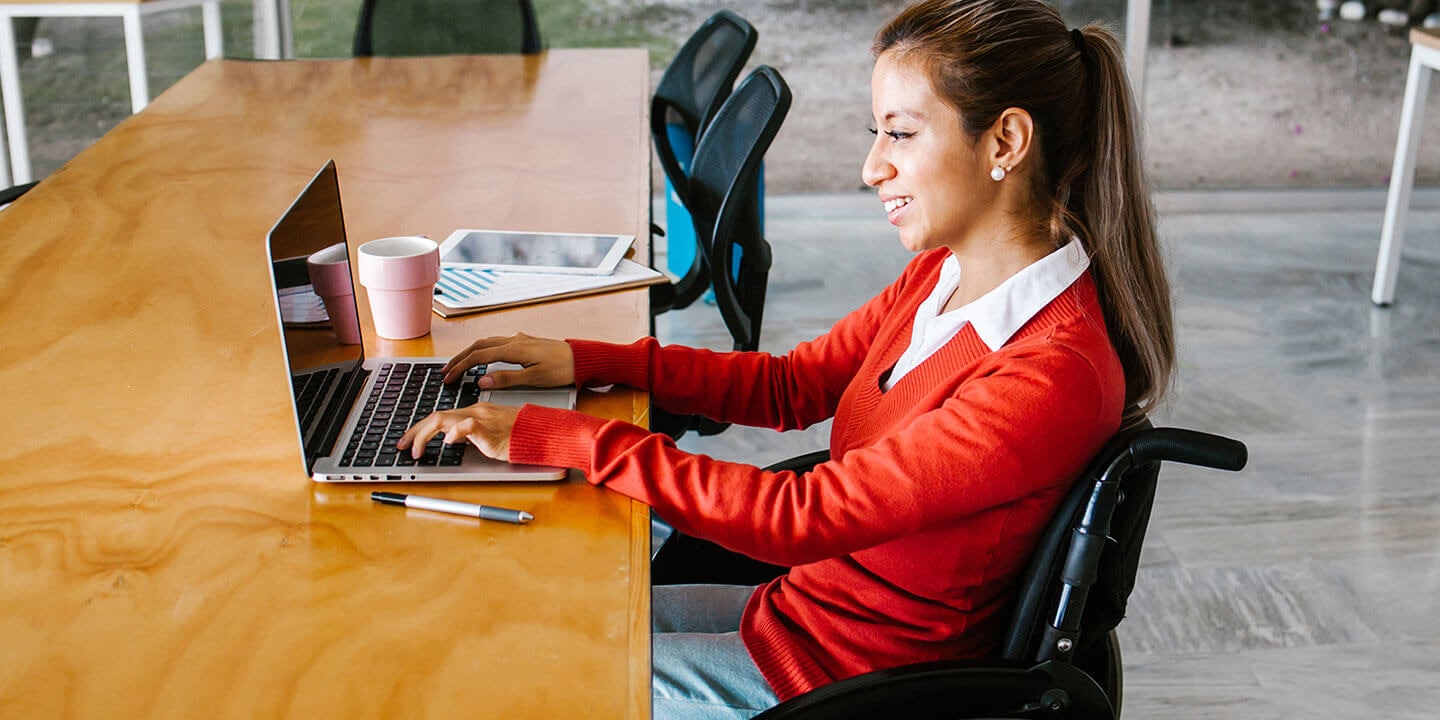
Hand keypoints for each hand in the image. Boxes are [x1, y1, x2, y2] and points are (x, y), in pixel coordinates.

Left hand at [399, 403, 519, 461]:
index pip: (439, 416)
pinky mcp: (490, 430)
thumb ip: (471, 434)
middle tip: (401, 447)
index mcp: (473, 411)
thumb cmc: (519, 434)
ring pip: (444, 419)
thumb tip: (452, 441)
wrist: (540, 431)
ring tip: (416, 451)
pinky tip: (448, 444)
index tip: (407, 442)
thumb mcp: (489, 434)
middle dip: (414, 432)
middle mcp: (474, 411)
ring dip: (424, 435)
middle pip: (435, 416)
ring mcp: (482, 419)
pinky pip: (468, 426)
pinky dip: (454, 433)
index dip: (419, 429)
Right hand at [441, 332, 574, 387]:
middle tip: (445, 371)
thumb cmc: (562, 369)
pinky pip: (497, 343)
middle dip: (459, 358)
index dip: (460, 367)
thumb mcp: (535, 379)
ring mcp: (519, 339)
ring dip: (470, 353)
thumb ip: (507, 379)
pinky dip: (483, 350)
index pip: (479, 357)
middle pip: (478, 346)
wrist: (583, 358)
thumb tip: (481, 381)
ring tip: (458, 365)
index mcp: (514, 349)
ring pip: (487, 342)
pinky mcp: (525, 342)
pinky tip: (482, 357)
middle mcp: (514, 340)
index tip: (448, 377)